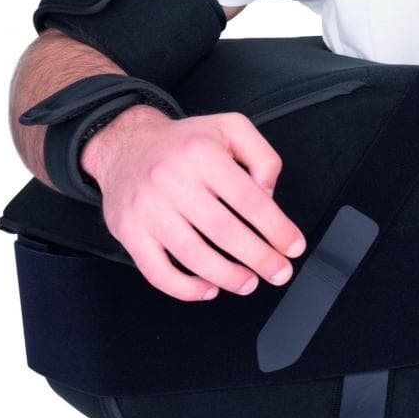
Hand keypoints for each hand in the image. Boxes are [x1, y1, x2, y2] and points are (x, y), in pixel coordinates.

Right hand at [80, 104, 305, 301]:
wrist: (125, 146)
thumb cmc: (183, 142)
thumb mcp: (230, 128)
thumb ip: (261, 155)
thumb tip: (269, 191)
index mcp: (202, 154)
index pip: (249, 199)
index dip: (276, 228)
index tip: (293, 246)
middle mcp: (171, 179)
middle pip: (224, 231)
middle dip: (259, 258)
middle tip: (279, 272)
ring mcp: (147, 208)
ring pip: (192, 254)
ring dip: (227, 276)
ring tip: (249, 283)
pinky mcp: (129, 230)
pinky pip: (156, 270)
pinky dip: (184, 288)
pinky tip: (207, 289)